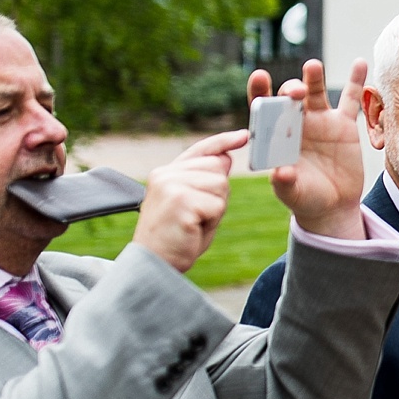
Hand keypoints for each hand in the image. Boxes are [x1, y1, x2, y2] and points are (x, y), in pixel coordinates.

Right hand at [132, 129, 243, 272]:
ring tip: (193, 223)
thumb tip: (225, 157)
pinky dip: (212, 221)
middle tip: (196, 216)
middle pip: (218, 169)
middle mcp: (166, 174)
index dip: (224, 141)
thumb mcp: (192, 203)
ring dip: (215, 209)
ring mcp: (171, 185)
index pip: (200, 150)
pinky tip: (192, 229)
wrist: (154, 264)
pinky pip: (217, 205)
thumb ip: (205, 181)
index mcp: (167, 172)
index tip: (243, 135)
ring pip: (221, 186)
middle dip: (218, 195)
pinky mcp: (180, 200)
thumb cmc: (177, 237)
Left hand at [260, 58, 371, 239]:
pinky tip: (359, 62)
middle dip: (291, 90)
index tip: (260, 76)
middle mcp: (296, 122)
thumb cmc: (305, 198)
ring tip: (312, 66)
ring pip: (316, 92)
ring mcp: (321, 120)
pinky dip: (356, 80)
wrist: (333, 205)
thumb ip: (285, 183)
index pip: (264, 108)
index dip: (260, 91)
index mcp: (277, 135)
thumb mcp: (293, 193)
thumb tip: (280, 172)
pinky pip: (351, 99)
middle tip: (296, 92)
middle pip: (290, 98)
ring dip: (313, 77)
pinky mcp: (344, 124)